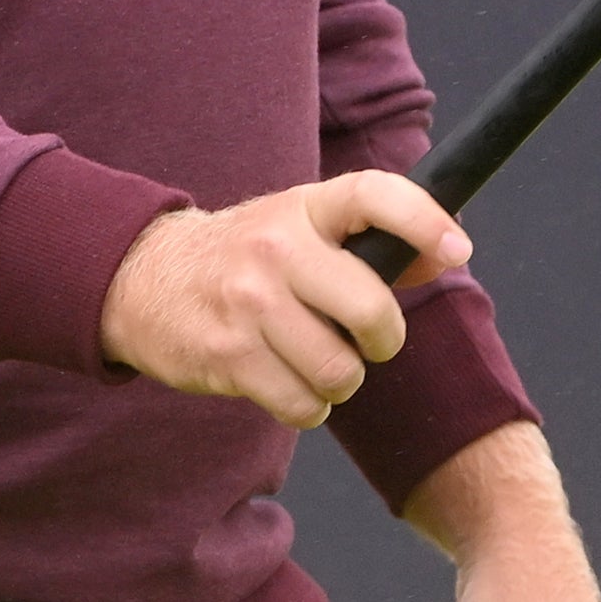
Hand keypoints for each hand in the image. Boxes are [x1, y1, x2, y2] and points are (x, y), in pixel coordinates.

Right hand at [95, 177, 469, 427]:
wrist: (141, 279)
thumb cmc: (245, 257)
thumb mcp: (299, 227)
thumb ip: (372, 241)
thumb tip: (450, 254)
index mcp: (301, 209)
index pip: (373, 195)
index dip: (424, 220)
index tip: (460, 249)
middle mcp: (276, 250)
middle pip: (371, 311)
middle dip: (382, 341)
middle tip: (364, 340)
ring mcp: (248, 304)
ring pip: (340, 371)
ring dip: (340, 380)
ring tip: (313, 361)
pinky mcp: (228, 355)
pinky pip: (303, 405)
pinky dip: (306, 406)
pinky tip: (284, 381)